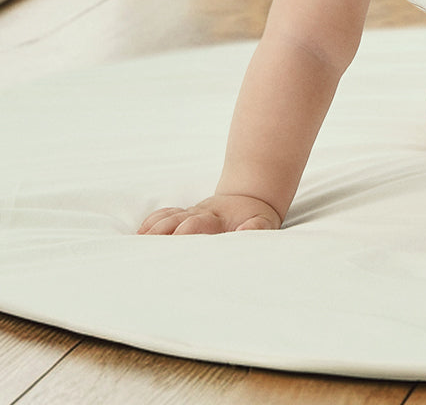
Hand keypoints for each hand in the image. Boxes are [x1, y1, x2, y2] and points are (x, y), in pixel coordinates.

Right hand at [137, 194, 281, 234]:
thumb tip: (242, 231)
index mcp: (218, 219)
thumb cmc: (255, 218)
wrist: (249, 199)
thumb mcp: (264, 222)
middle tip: (147, 253)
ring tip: (135, 248)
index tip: (176, 241)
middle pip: (175, 221)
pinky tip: (138, 236)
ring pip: (166, 219)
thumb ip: (256, 227)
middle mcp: (200, 215)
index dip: (186, 231)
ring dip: (151, 232)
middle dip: (162, 234)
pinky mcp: (184, 215)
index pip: (197, 224)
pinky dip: (150, 224)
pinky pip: (163, 216)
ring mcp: (190, 214)